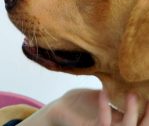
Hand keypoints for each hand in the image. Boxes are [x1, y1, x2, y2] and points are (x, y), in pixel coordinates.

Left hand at [18, 89, 148, 125]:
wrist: (61, 109)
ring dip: (131, 112)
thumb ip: (115, 93)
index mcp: (119, 122)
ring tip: (131, 93)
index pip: (140, 121)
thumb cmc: (81, 103)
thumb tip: (127, 80)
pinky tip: (103, 91)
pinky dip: (104, 106)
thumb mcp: (102, 96)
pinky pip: (102, 122)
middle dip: (147, 117)